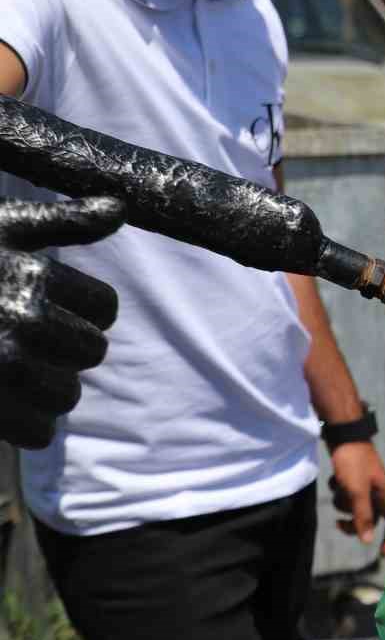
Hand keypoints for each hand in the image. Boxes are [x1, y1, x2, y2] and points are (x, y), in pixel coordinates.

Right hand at [0, 197, 123, 448]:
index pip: (105, 307)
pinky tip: (5, 404)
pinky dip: (27, 425)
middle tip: (29, 342)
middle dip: (67, 350)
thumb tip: (118, 207)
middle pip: (91, 352)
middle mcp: (23, 319)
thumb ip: (61, 220)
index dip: (86, 311)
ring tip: (14, 372)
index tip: (58, 309)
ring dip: (48, 389)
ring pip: (67, 395)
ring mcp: (2, 364)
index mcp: (34, 276)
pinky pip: (39, 431)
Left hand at [327, 440, 384, 555]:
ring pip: (355, 506)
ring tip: (337, 488)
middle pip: (370, 518)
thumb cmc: (353, 463)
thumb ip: (363, 516)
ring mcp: (366, 485)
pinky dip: (338, 490)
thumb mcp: (357, 491)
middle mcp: (378, 492)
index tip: (381, 553)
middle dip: (354, 523)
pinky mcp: (354, 478)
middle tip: (338, 524)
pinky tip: (334, 479)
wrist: (344, 435)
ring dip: (342, 503)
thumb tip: (367, 542)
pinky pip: (347, 494)